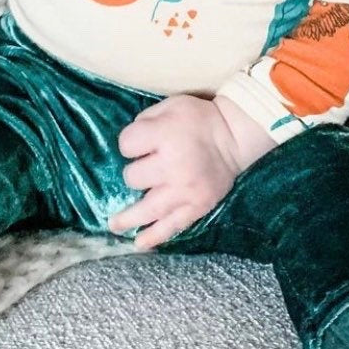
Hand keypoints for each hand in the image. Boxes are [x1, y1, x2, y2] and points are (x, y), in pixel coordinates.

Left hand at [108, 95, 242, 250]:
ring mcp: (185, 190)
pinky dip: (155, 236)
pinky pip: (172, 225)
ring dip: (128, 219)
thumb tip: (129, 145)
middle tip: (145, 168)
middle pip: (133, 177)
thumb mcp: (170, 105)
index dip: (128, 144)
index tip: (136, 145)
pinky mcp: (197, 206)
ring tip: (114, 225)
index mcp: (165, 135)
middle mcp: (173, 165)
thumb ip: (145, 121)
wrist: (234, 136)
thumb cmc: (198, 119)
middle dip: (134, 172)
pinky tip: (139, 243)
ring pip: (147, 209)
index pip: (127, 144)